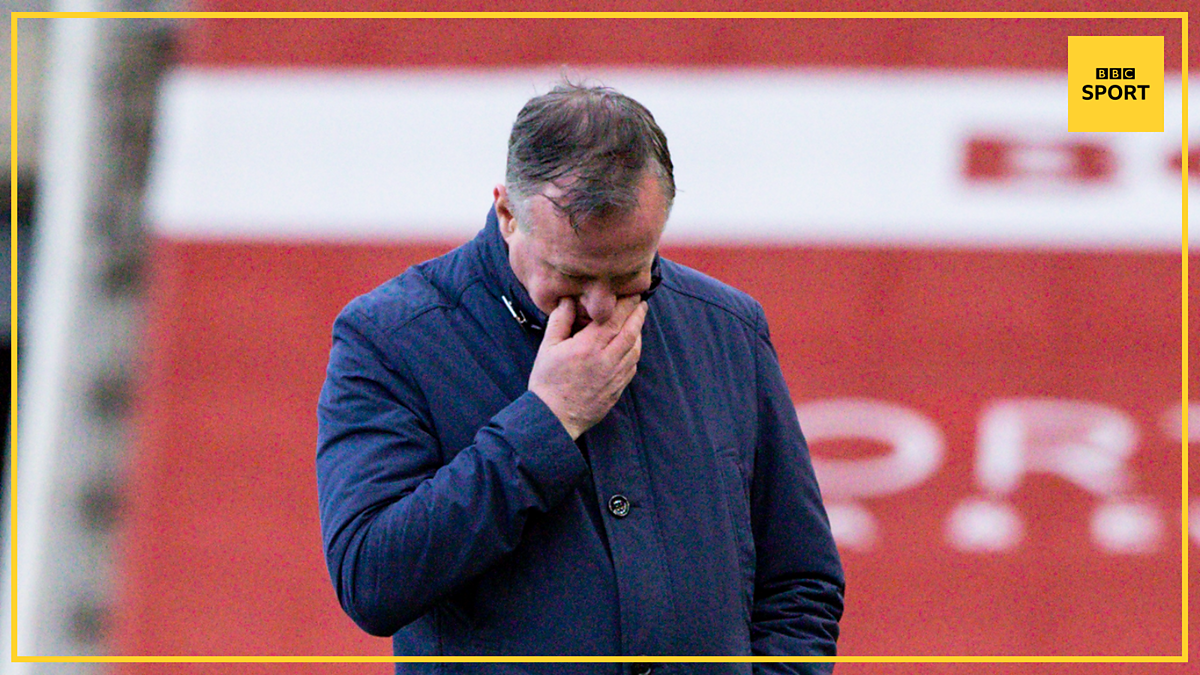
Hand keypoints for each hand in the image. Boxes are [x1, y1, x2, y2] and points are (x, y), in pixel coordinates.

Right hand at [528, 295, 647, 439]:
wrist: (554, 417)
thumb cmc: (547, 382)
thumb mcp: (547, 347)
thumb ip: (559, 320)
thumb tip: (568, 299)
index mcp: (588, 347)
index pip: (614, 319)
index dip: (626, 304)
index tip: (631, 293)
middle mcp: (606, 360)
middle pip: (630, 331)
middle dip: (637, 314)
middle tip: (641, 302)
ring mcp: (614, 376)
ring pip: (634, 348)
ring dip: (639, 332)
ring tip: (638, 320)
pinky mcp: (617, 388)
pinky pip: (632, 365)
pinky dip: (635, 351)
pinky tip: (632, 345)